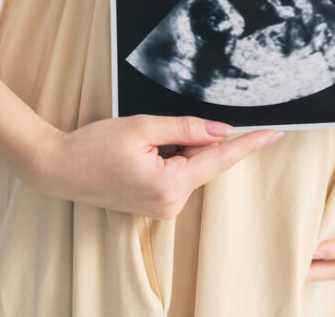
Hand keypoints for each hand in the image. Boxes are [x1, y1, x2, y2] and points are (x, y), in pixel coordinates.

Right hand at [29, 114, 283, 218]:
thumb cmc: (94, 146)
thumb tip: (222, 130)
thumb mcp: (143, 127)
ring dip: (179, 148)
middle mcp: (171, 203)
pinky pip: (178, 174)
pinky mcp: (157, 205)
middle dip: (194, 139)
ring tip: (143, 144)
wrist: (58, 168)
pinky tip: (145, 154)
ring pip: (191, 166)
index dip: (250, 143)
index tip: (276, 132)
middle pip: (205, 160)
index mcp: (170, 184)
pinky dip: (171, 158)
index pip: (221, 158)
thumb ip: (187, 128)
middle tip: (159, 130)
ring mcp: (163, 207)